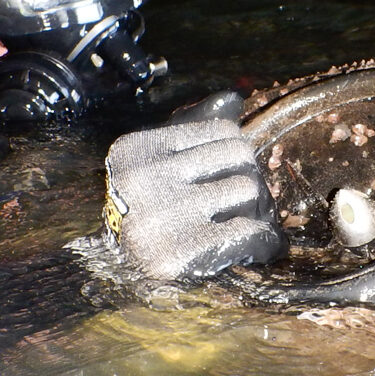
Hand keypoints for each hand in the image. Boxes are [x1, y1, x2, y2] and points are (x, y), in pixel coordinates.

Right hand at [104, 92, 285, 281]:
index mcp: (138, 150)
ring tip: (253, 225)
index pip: (221, 130)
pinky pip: (250, 231)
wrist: (107, 276)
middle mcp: (147, 178)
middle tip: (252, 203)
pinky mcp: (183, 253)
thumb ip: (190, 134)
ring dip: (259, 210)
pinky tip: (267, 247)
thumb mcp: (152, 167)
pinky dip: (266, 241)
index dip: (238, 154)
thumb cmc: (139, 214)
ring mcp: (165, 215)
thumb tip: (234, 99)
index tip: (236, 175)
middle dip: (253, 178)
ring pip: (247, 188)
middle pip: (239, 155)